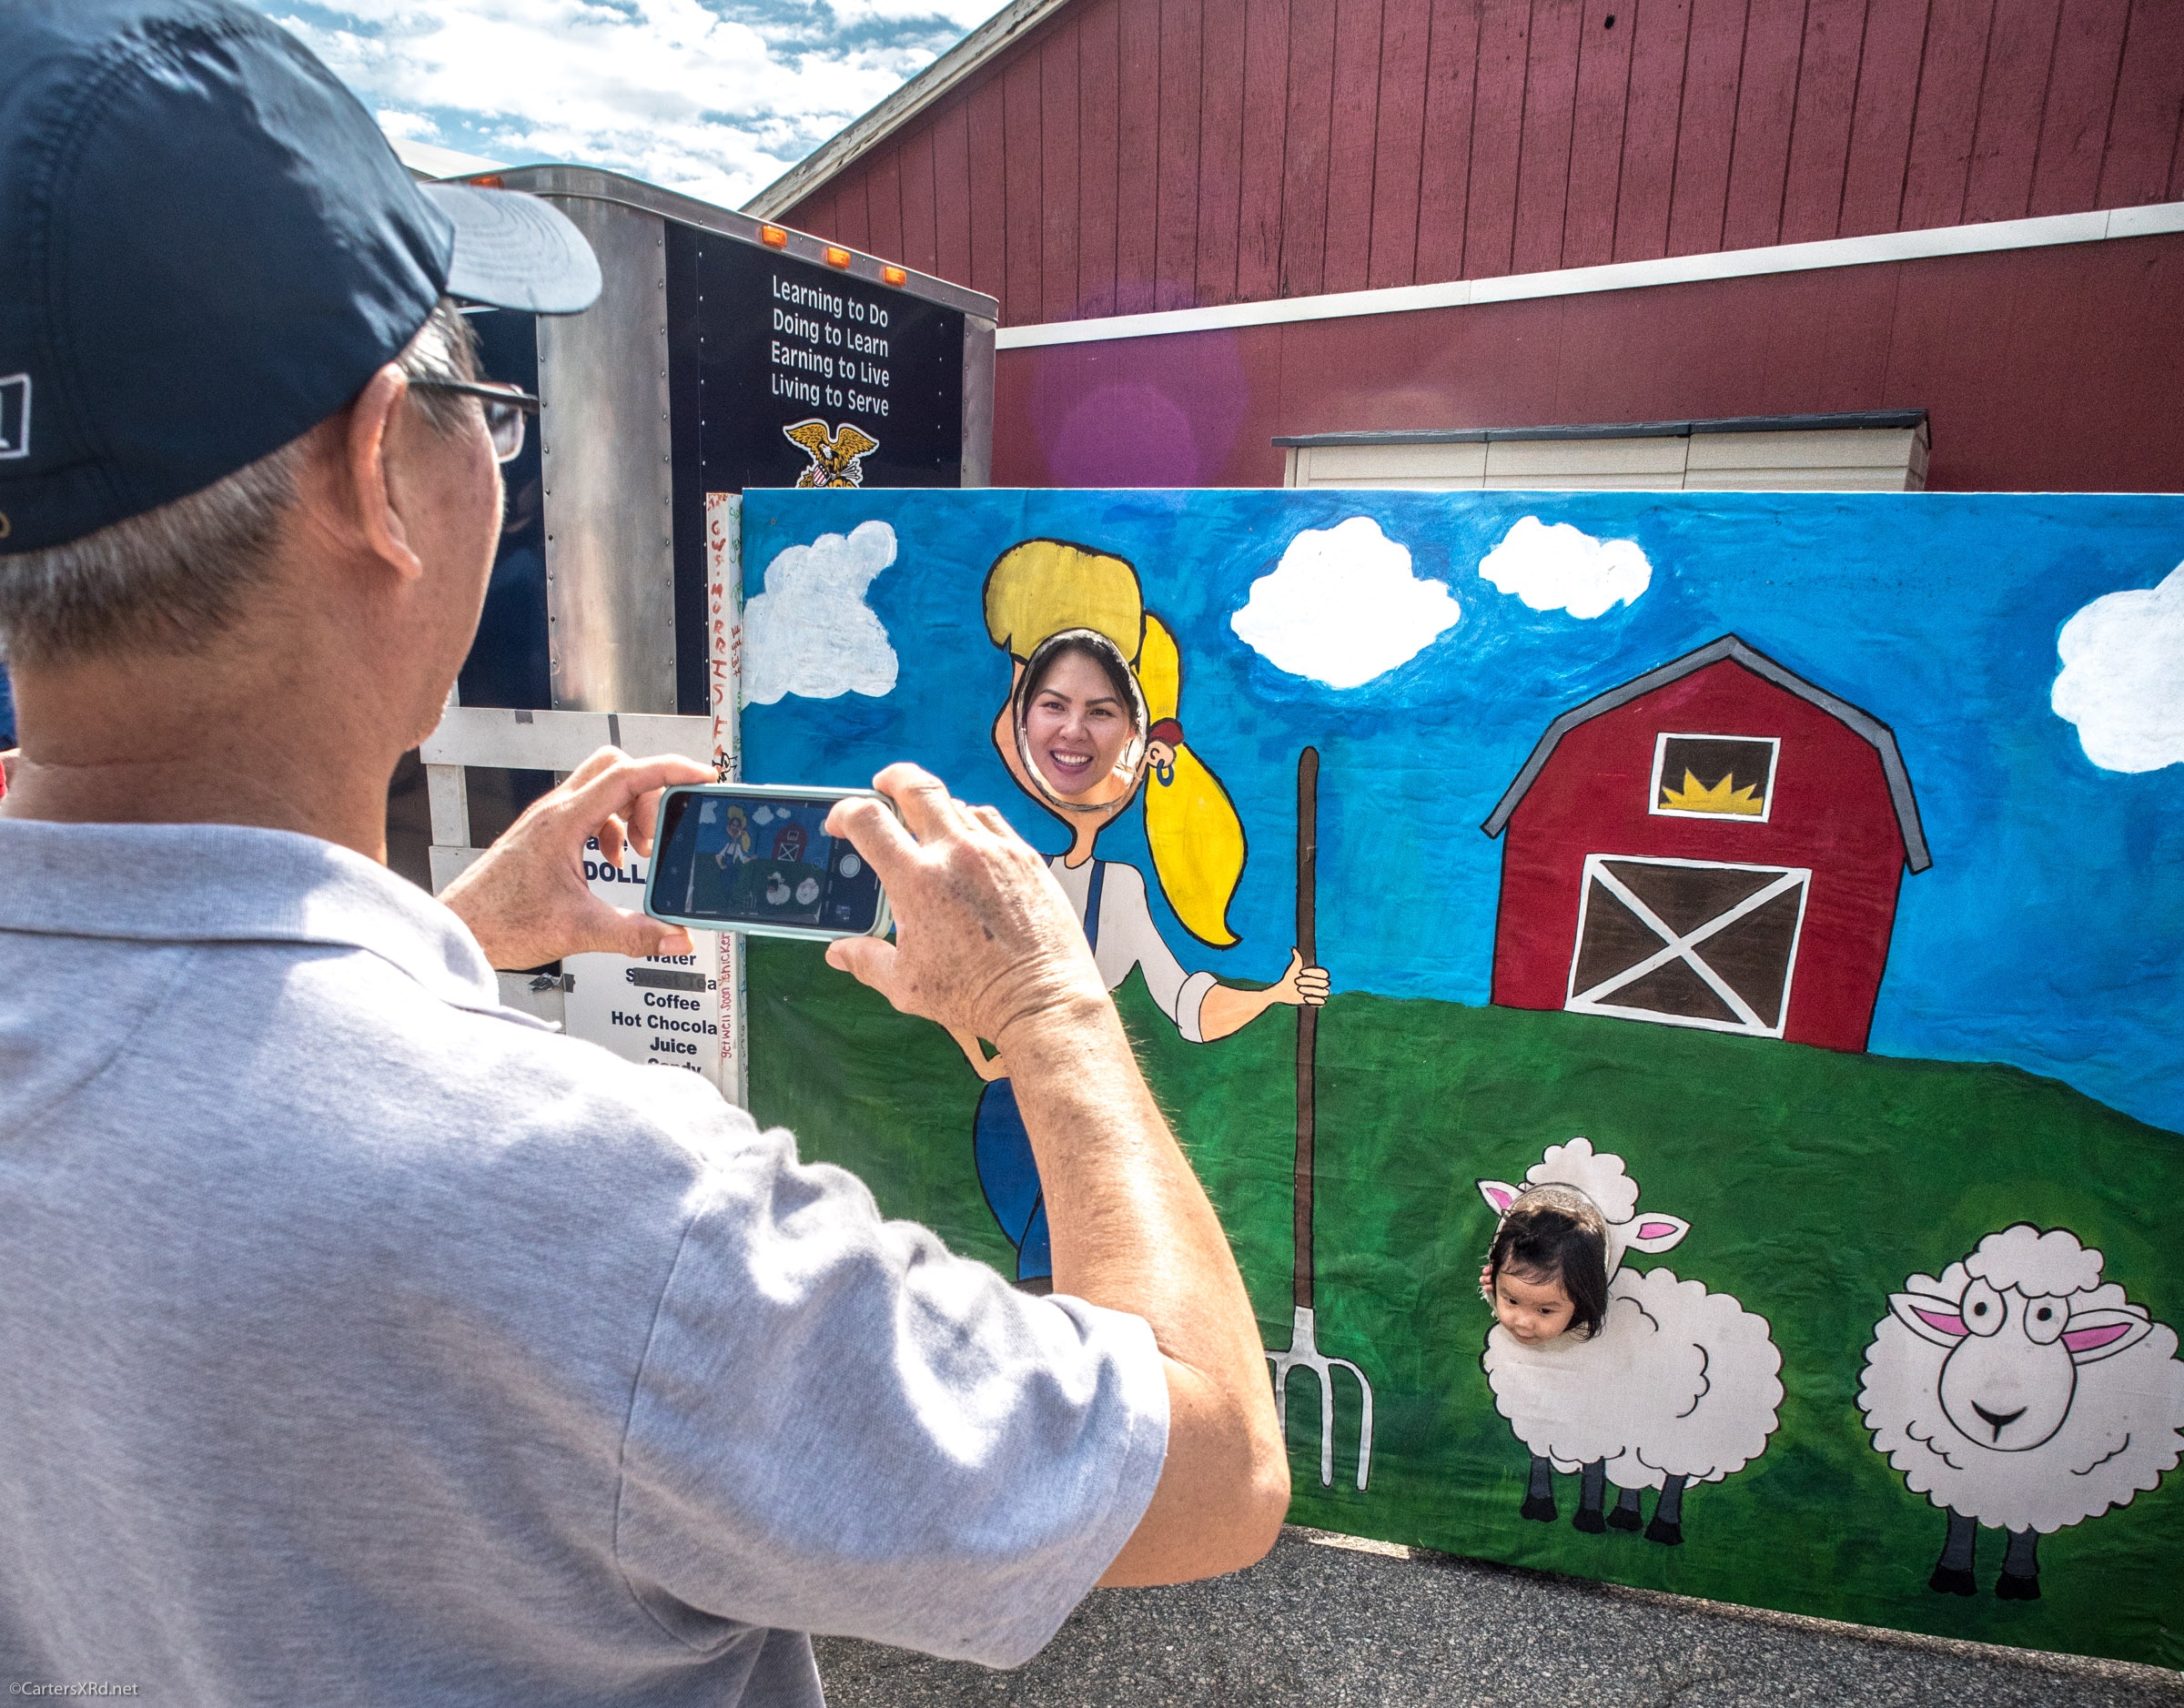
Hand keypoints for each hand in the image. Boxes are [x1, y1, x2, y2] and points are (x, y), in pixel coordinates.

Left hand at [439, 746, 712, 968]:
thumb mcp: (579, 930)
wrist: (459, 928)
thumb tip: (675, 938)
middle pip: (616, 768)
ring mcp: (549, 820)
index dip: (671, 770)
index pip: (628, 775)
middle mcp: (555, 812)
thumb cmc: (500, 921)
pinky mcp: (545, 834)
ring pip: (603, 788)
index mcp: (564, 822)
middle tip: (659, 832)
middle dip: (649, 793)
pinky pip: (590, 811)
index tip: (701, 775)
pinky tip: (611, 862)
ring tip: (638, 853)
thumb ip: (634, 934)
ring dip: (630, 813)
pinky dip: (611, 828)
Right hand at [823, 764, 1108, 1043]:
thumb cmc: (975, 996)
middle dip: (892, 779)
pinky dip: (973, 822)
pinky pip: (993, 822)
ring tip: (927, 824)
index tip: (841, 823)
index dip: (845, 812)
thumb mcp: (905, 984)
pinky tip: (969, 841)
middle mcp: (956, 854)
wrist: (1042, 1000)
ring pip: (958, 804)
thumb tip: (839, 954)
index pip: (868, 820)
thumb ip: (866, 961)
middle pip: (916, 787)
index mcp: (917, 881)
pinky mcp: (1027, 859)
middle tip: (883, 785)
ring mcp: (996, 851)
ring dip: (935, 807)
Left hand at [1270, 947, 1330, 1006]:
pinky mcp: (1317, 1002)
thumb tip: (1294, 948)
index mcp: (1318, 975)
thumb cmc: (1289, 978)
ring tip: (1300, 990)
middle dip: (1310, 982)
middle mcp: (1321, 984)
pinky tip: (1304, 998)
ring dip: (1312, 991)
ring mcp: (1320, 993)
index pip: (1324, 973)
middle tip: (1297, 982)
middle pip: (1324, 983)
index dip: (1313, 973)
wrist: (1283, 991)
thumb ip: (1297, 957)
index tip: (1301, 972)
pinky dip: (1314, 1000)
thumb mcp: (1293, 967)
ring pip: (1325, 992)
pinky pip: (1322, 1001)